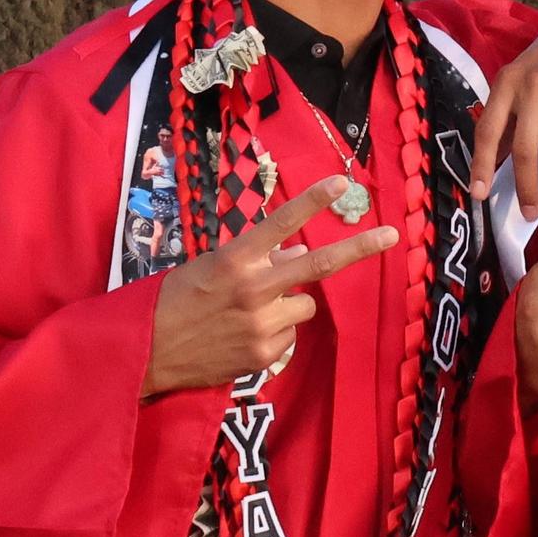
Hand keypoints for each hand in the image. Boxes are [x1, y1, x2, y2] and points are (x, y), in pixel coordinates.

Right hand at [142, 177, 396, 395]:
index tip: (343, 182)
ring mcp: (263, 324)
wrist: (144, 353)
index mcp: (234, 260)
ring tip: (248, 314)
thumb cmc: (173, 302)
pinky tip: (242, 336)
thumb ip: (257, 259)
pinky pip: (290, 334)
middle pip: (320, 264)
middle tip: (393, 235)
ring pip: (304, 304)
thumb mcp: (208, 268)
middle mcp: (254, 289)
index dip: (313, 200)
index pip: (281, 223)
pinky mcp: (265, 354)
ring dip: (288, 304)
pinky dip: (275, 333)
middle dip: (360, 248)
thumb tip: (300, 252)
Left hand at [471, 6, 537, 218]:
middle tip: (529, 213)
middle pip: (525, 148)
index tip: (480, 194)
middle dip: (527, 188)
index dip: (482, 165)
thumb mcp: (521, 78)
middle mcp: (535, 85)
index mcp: (509, 82)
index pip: (488, 129)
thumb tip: (491, 162)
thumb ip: (507, 116)